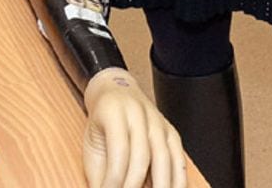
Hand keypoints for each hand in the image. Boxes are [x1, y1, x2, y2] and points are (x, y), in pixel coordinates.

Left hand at [83, 69, 186, 187]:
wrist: (115, 93)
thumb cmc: (102, 122)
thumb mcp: (91, 141)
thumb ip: (97, 171)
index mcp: (113, 111)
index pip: (118, 150)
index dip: (114, 178)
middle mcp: (138, 113)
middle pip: (142, 155)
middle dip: (135, 185)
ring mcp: (158, 122)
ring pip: (165, 159)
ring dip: (160, 187)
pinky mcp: (172, 133)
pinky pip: (179, 161)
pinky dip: (177, 183)